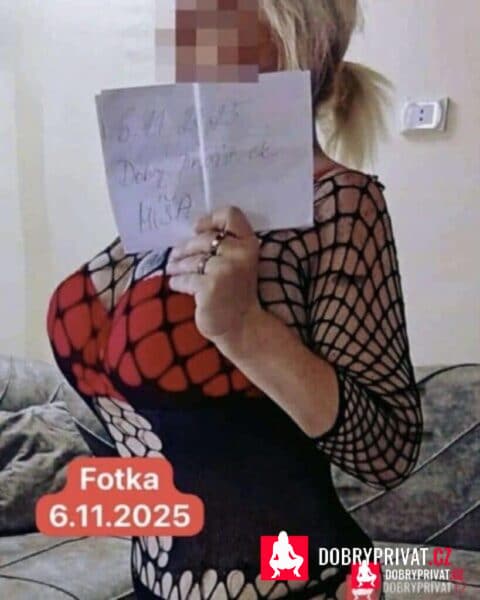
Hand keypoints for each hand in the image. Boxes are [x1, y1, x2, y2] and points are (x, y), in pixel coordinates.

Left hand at [166, 206, 261, 340]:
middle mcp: (239, 253)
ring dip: (178, 265)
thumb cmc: (236, 294)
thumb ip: (225, 246)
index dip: (211, 219)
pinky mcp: (209, 286)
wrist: (243, 327)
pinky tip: (176, 284)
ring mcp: (225, 270)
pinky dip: (178, 281)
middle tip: (175, 255)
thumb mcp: (239, 264)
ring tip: (172, 269)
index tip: (198, 229)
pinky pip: (185, 278)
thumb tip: (192, 232)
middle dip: (186, 248)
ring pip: (191, 259)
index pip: (231, 215)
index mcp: (249, 244)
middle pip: (203, 238)